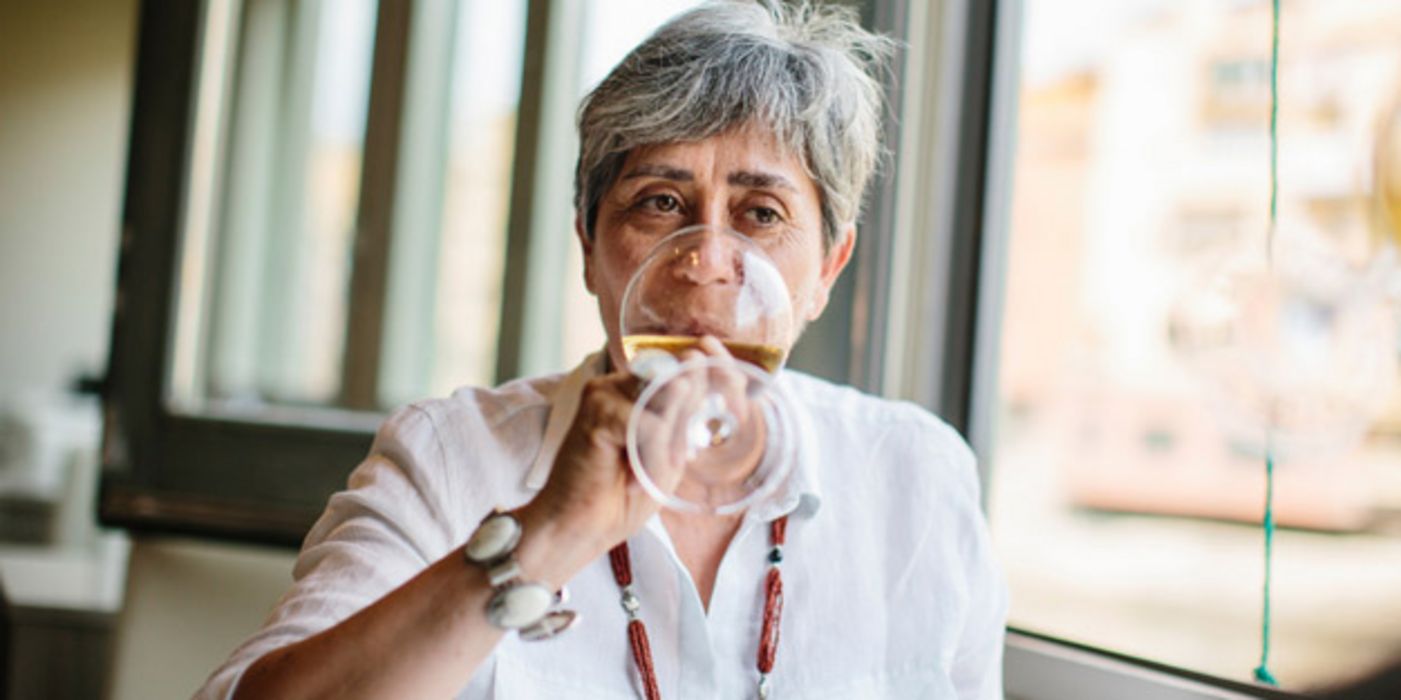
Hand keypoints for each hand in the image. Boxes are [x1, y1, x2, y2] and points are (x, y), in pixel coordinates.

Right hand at [515, 338, 741, 583]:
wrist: (577, 530)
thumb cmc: (618, 498)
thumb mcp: (666, 457)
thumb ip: (683, 422)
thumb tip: (695, 384)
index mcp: (634, 390)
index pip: (685, 370)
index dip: (707, 397)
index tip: (700, 439)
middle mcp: (618, 383)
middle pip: (682, 382)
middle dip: (685, 430)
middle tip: (666, 466)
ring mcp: (605, 392)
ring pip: (671, 401)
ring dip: (668, 448)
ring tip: (647, 476)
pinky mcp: (599, 409)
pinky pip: (653, 427)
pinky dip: (652, 460)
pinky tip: (632, 480)